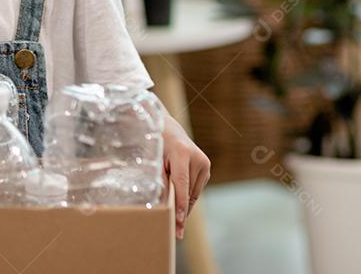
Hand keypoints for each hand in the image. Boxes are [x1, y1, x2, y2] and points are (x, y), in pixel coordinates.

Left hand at [162, 113, 210, 239]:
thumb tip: (162, 205)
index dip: (180, 204)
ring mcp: (204, 162)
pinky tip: (182, 208)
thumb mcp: (153, 160)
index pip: (181, 184)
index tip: (179, 221)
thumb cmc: (156, 144)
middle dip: (182, 212)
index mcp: (182, 153)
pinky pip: (196, 189)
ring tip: (178, 225)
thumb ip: (159, 181)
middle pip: (188, 191)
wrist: (168, 128)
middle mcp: (197, 158)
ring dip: (186, 206)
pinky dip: (188, 198)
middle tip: (177, 232)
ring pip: (194, 193)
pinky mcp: (206, 167)